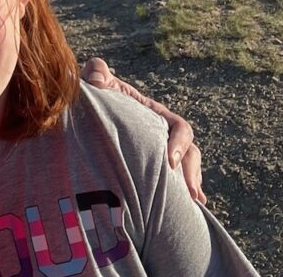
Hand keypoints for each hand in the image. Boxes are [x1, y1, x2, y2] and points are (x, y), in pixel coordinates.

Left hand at [81, 57, 205, 203]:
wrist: (90, 113)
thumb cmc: (98, 96)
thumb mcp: (98, 83)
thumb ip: (97, 72)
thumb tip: (97, 77)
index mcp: (156, 115)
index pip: (179, 128)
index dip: (179, 143)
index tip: (170, 160)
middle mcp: (163, 136)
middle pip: (190, 154)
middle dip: (192, 172)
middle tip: (190, 192)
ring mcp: (159, 154)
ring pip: (186, 170)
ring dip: (191, 185)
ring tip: (192, 202)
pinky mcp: (152, 171)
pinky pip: (173, 185)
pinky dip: (182, 198)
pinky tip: (189, 211)